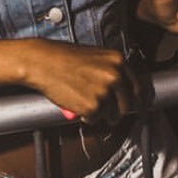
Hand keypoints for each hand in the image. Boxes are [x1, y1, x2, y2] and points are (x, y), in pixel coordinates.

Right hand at [23, 40, 138, 125]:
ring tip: (84, 101)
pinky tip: (76, 104)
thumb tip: (120, 90)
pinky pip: (94, 120)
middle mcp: (115, 75)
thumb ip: (109, 70)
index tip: (131, 105)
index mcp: (117, 60)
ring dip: (99, 114)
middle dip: (116, 112)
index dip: (133, 99)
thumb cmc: (63, 58)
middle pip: (126, 105)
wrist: (42, 61)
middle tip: (104, 110)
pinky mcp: (92, 106)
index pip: (136, 86)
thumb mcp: (94, 57)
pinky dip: (86, 117)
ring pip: (111, 115)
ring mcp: (104, 91)